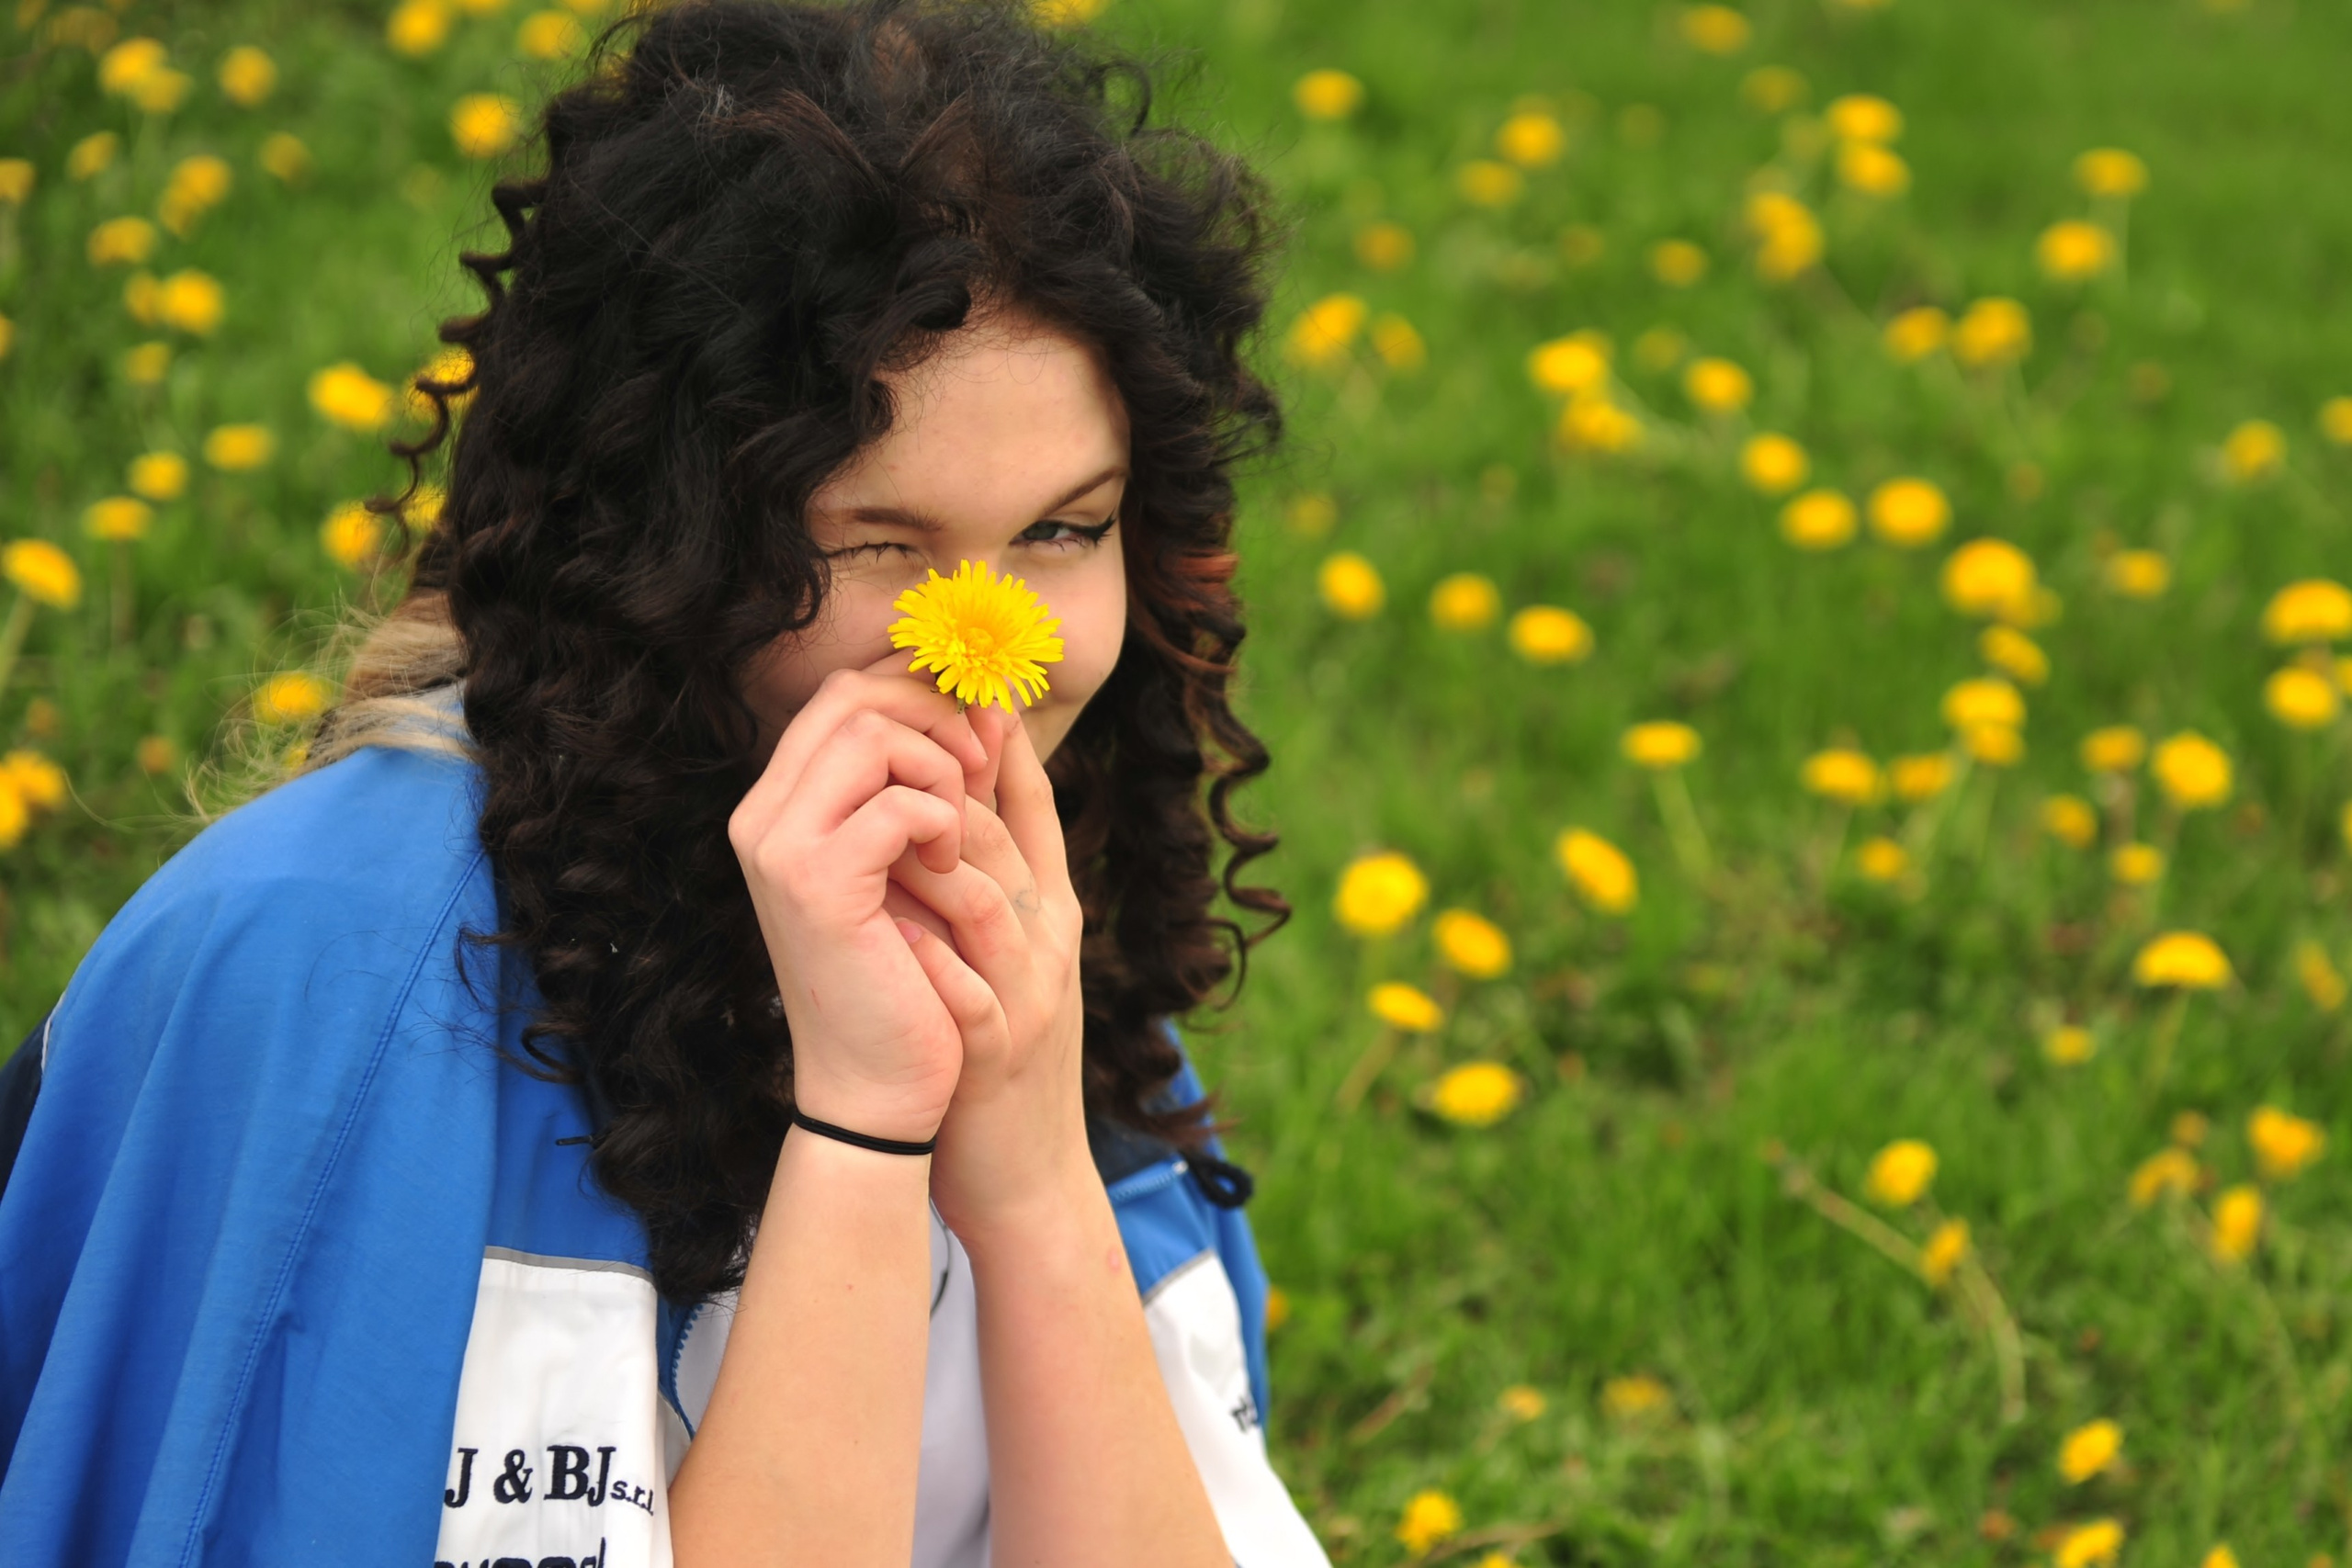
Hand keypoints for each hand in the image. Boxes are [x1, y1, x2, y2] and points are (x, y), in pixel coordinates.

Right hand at [728, 657, 1000, 1143]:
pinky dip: (942, 824)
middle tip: (980, 769)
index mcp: (780, 806)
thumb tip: (988, 707)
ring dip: (941, 771)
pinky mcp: (813, 882)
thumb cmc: (906, 979)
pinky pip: (898, 804)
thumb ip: (931, 786)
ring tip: (957, 834)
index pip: (843, 693)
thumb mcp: (915, 865)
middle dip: (934, 717)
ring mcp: (778, 846)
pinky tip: (946, 870)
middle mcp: (762, 816)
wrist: (878, 1087)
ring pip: (872, 733)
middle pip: (851, 694)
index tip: (976, 732)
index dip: (919, 691)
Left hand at [886, 706, 1092, 1242]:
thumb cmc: (996, 1057)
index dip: (999, 742)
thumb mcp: (1001, 956)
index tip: (961, 686)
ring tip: (875, 823)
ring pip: (987, 899)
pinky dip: (931, 959)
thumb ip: (978, 881)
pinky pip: (969, 991)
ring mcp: (1029, 995)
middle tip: (892, 736)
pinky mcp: (998, 1053)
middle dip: (949, 779)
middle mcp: (1049, 942)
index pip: (1031, 809)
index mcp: (1049, 913)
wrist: (1024, 1176)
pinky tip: (891, 935)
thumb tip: (930, 804)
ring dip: (928, 858)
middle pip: (1002, 836)